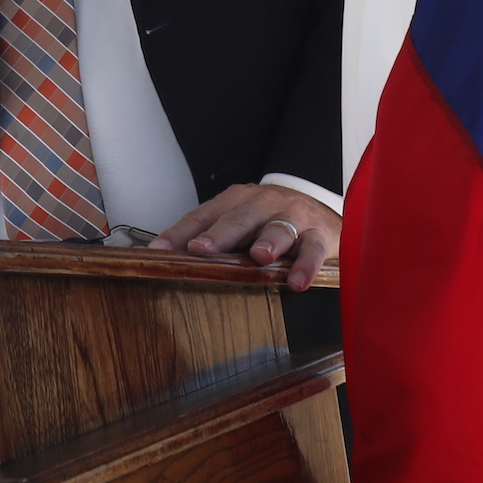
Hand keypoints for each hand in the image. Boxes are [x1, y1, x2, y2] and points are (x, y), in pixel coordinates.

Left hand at [152, 183, 339, 290]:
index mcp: (237, 201)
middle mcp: (263, 203)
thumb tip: (166, 260)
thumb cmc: (271, 222)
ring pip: (279, 227)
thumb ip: (211, 241)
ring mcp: (293, 216)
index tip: (159, 252)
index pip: (203, 216)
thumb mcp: (240, 226)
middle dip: (219, 234)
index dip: (181, 234)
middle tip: (202, 249)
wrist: (323, 213)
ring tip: (258, 256)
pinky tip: (297, 282)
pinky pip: (313, 249)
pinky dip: (306, 265)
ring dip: (268, 241)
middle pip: (238, 218)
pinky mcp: (320, 234)